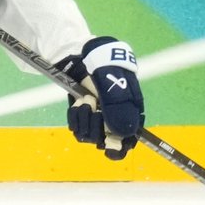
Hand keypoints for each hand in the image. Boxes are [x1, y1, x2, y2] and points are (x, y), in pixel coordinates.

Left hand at [58, 36, 143, 159]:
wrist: (86, 57)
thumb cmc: (107, 68)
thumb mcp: (115, 85)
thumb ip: (119, 108)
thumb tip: (124, 134)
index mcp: (130, 115)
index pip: (127, 142)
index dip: (118, 147)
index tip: (108, 143)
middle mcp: (114, 122)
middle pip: (105, 143)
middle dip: (97, 127)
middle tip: (95, 107)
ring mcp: (97, 120)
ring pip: (88, 136)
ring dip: (85, 118)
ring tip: (86, 100)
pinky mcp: (82, 117)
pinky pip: (76, 127)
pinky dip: (75, 115)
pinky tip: (79, 102)